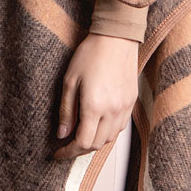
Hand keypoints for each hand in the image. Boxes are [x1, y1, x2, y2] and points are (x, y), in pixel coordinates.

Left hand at [52, 32, 138, 159]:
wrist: (116, 38)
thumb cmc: (91, 54)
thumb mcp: (70, 81)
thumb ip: (67, 110)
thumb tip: (63, 134)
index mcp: (94, 107)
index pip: (82, 143)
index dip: (68, 152)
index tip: (58, 152)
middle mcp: (112, 111)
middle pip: (97, 145)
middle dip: (80, 150)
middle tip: (67, 145)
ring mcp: (124, 108)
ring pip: (110, 139)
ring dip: (95, 142)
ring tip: (81, 136)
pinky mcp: (132, 102)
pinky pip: (120, 127)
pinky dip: (107, 132)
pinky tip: (98, 124)